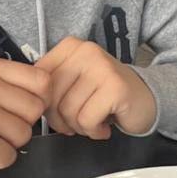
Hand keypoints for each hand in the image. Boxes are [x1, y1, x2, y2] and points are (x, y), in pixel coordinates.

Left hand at [35, 37, 155, 139]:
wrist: (145, 97)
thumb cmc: (104, 93)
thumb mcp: (74, 81)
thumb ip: (51, 86)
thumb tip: (31, 102)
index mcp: (70, 46)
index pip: (37, 80)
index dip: (45, 103)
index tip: (60, 109)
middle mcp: (86, 51)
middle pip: (51, 97)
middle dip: (61, 119)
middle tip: (79, 120)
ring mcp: (102, 67)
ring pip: (68, 111)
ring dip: (79, 126)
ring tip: (93, 121)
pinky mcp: (116, 87)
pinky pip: (87, 119)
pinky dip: (93, 130)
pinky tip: (103, 126)